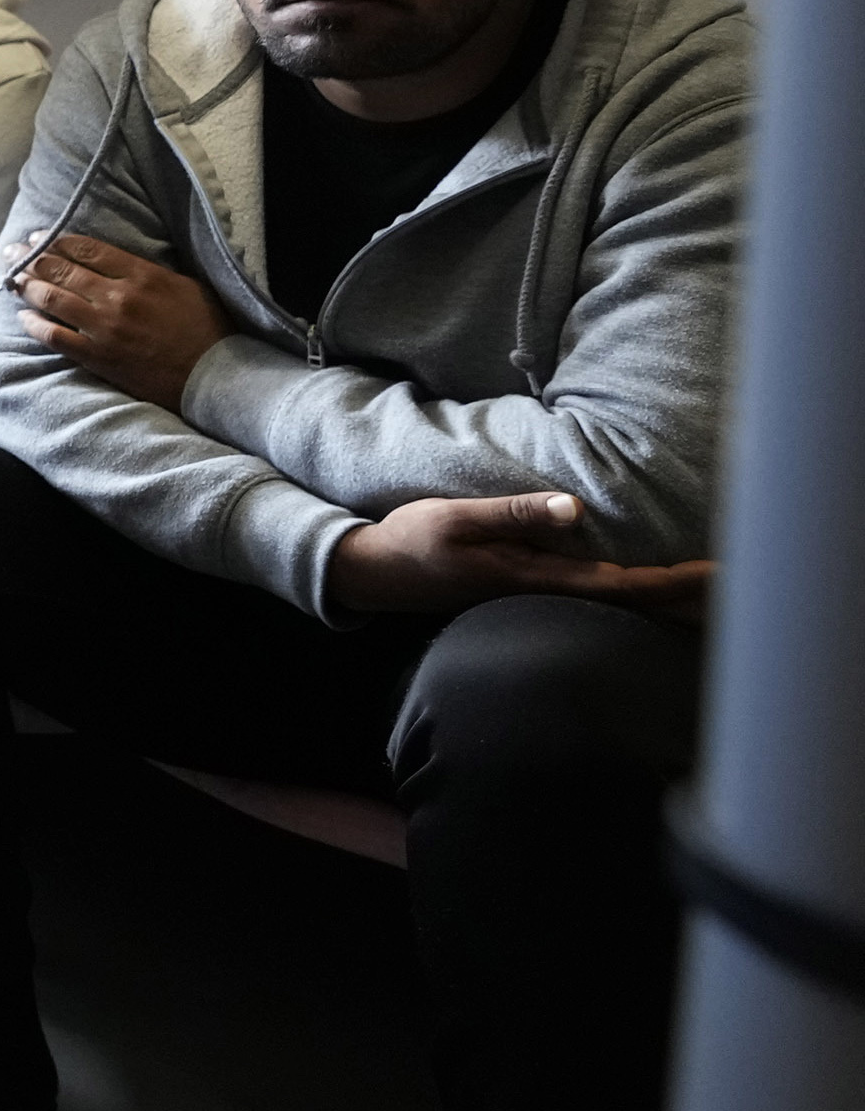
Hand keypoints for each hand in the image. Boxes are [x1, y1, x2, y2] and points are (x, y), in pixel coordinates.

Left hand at [9, 231, 232, 413]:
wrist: (213, 375)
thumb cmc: (206, 328)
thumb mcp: (183, 284)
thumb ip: (145, 271)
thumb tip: (112, 262)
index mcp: (141, 274)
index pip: (86, 248)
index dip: (57, 240)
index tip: (39, 237)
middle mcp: (117, 297)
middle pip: (62, 270)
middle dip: (32, 258)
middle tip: (12, 252)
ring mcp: (104, 328)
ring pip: (53, 299)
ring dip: (27, 286)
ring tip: (12, 278)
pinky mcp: (97, 357)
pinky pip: (55, 336)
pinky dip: (34, 324)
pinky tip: (23, 316)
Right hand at [329, 491, 717, 620]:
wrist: (374, 573)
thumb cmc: (412, 541)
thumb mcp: (455, 518)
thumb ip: (513, 513)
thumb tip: (575, 510)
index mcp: (531, 577)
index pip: (619, 584)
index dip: (670, 583)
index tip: (715, 577)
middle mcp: (543, 593)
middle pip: (628, 599)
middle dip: (683, 595)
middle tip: (736, 584)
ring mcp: (536, 595)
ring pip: (615, 599)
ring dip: (662, 595)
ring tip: (710, 588)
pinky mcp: (529, 588)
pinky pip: (595, 593)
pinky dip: (632, 591)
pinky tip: (648, 586)